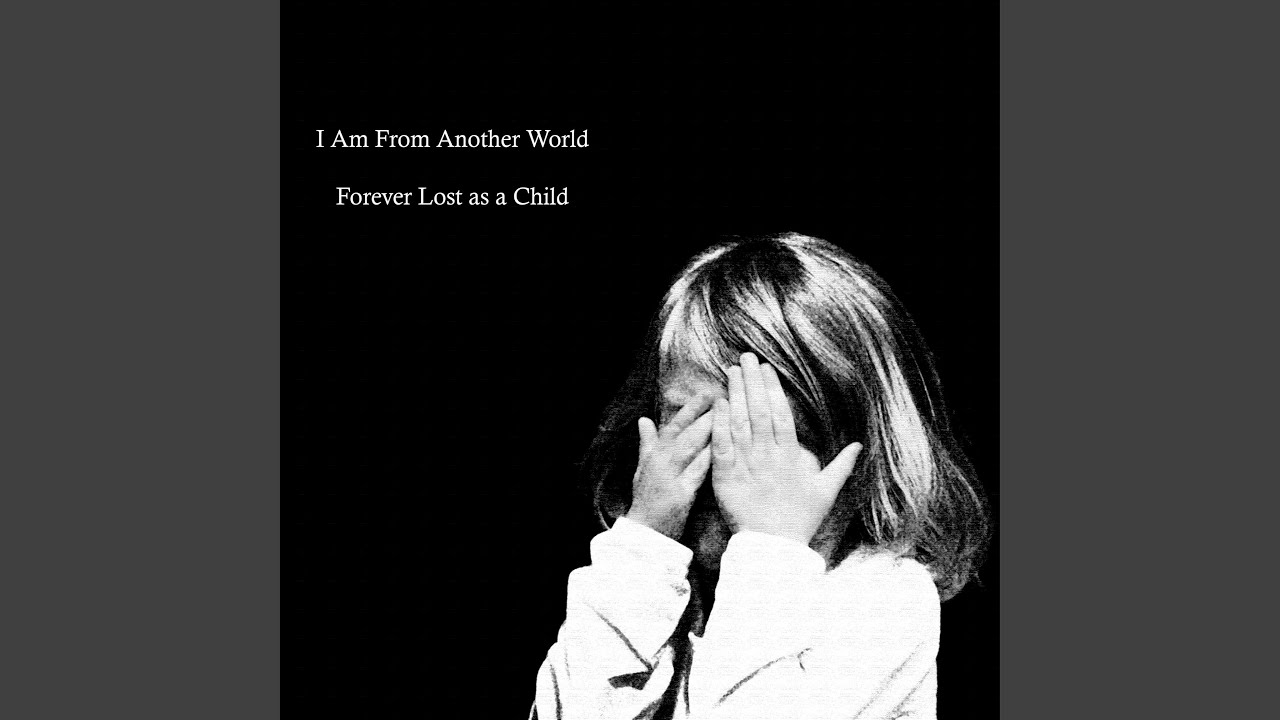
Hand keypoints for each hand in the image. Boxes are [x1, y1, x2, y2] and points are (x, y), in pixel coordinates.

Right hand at [624, 395, 714, 539]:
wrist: (645, 533)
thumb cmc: (646, 500)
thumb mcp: (643, 469)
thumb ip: (647, 444)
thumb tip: (644, 420)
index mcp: (653, 453)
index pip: (674, 425)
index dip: (691, 408)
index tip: (707, 392)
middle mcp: (660, 461)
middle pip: (685, 432)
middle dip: (705, 413)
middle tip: (724, 396)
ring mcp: (669, 476)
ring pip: (691, 447)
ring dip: (709, 429)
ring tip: (727, 414)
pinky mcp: (680, 494)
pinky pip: (698, 472)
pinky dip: (710, 458)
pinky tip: (725, 447)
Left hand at [711, 352, 862, 545]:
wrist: (774, 548)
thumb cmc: (801, 520)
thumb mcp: (826, 492)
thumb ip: (841, 466)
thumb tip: (858, 445)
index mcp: (791, 456)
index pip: (781, 414)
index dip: (773, 389)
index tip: (767, 368)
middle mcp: (769, 456)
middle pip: (759, 411)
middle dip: (752, 381)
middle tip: (745, 357)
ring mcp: (747, 465)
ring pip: (740, 423)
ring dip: (735, 394)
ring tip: (731, 371)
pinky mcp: (727, 478)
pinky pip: (722, 446)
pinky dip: (719, 424)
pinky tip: (717, 403)